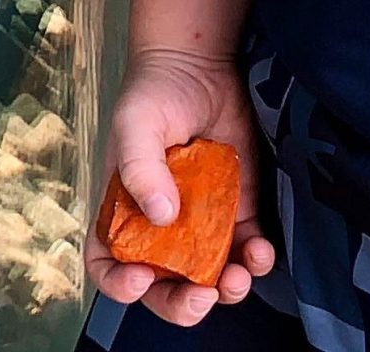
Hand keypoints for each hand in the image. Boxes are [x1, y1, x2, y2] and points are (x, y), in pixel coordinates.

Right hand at [90, 46, 277, 322]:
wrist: (199, 66)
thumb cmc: (154, 94)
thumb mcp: (136, 124)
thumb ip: (140, 167)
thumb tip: (161, 216)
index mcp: (123, 212)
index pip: (108, 263)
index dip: (119, 283)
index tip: (142, 278)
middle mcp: (159, 227)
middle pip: (163, 287)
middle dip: (181, 304)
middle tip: (201, 296)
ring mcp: (200, 224)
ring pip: (209, 280)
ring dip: (225, 290)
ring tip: (239, 277)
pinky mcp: (237, 213)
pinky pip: (246, 252)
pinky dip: (255, 262)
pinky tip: (261, 251)